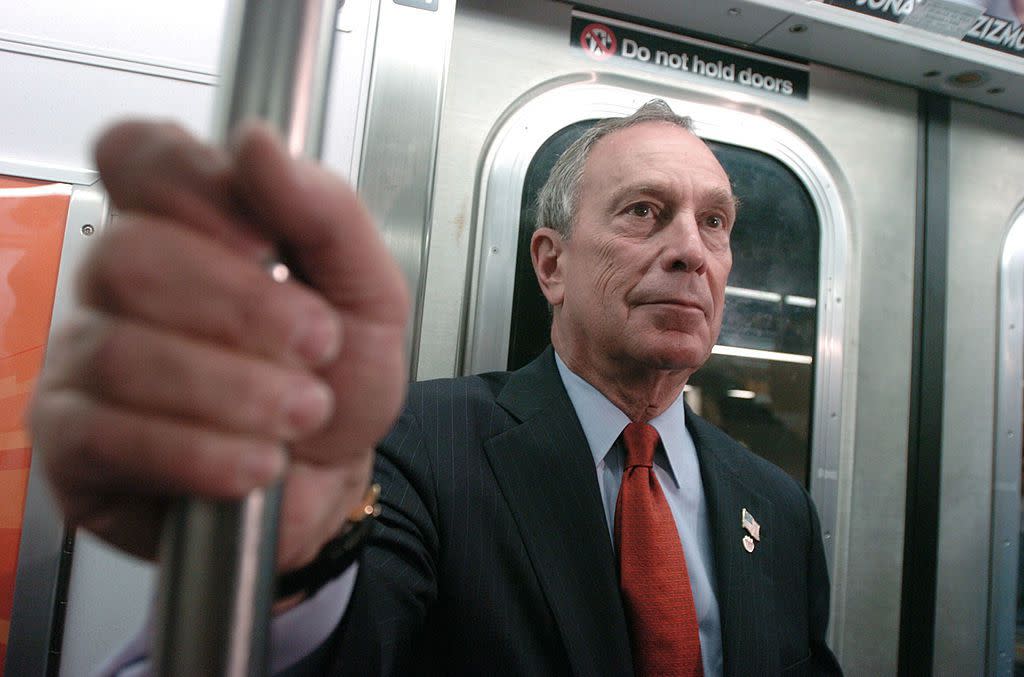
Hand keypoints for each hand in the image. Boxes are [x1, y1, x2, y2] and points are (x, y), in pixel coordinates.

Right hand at [29, 120, 408, 571]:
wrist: (334, 478)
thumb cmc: (339, 378)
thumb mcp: (366, 289)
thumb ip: (325, 211)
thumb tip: (257, 143)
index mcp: (187, 224)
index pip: (136, 156)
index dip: (194, 189)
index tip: (265, 243)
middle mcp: (120, 281)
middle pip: (128, 256)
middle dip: (242, 310)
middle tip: (314, 344)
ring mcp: (84, 358)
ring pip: (122, 351)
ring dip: (236, 391)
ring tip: (300, 413)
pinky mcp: (75, 442)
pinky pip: (109, 435)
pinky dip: (202, 452)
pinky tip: (254, 463)